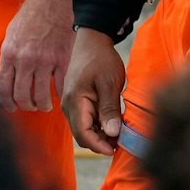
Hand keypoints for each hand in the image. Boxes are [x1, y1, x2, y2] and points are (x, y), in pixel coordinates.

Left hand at [0, 0, 73, 111]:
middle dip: (26, 105)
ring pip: (41, 94)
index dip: (7, 102)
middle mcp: (25, 60)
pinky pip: (60, 85)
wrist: (52, 0)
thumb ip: (9, 57)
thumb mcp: (11, 35)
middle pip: (22, 95)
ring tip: (45, 105)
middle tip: (31, 106)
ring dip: (43, 104)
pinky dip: (59, 94)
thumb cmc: (31, 16)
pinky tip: (59, 96)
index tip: (12, 107)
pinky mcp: (62, 58)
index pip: (3, 87)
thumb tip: (9, 77)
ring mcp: (45, 60)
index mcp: (9, 54)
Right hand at [63, 27, 127, 154]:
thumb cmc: (101, 59)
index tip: (115, 149)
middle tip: (121, 142)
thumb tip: (113, 133)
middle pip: (82, 135)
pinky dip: (98, 125)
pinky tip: (113, 122)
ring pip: (84, 129)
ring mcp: (71, 104)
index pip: (83, 134)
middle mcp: (68, 106)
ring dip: (100, 134)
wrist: (92, 41)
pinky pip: (86, 120)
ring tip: (120, 133)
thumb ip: (110, 108)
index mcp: (74, 102)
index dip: (99, 145)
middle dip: (100, 142)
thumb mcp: (110, 82)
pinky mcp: (77, 102)